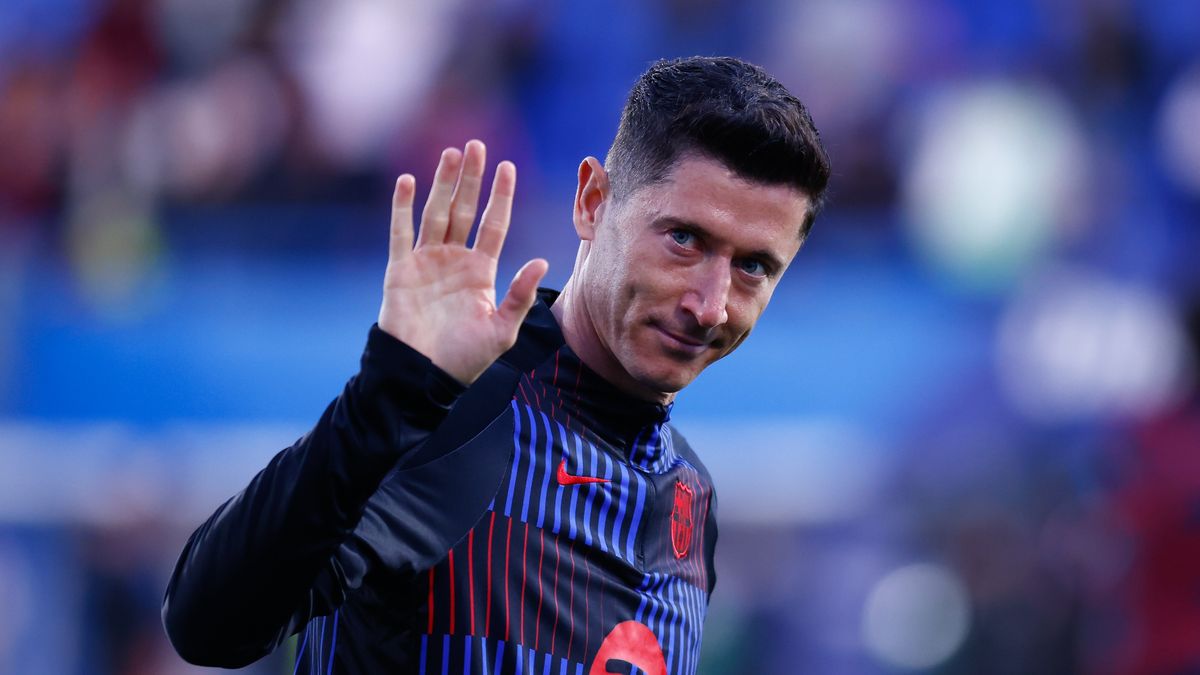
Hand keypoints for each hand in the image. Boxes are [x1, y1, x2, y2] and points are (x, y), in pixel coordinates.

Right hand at [378, 140, 548, 384]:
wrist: (424, 376)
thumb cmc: (465, 358)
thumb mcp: (502, 329)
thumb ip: (519, 295)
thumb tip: (542, 261)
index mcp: (480, 271)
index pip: (493, 224)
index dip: (501, 196)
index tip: (508, 166)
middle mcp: (454, 260)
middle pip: (464, 210)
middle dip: (470, 179)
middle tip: (476, 145)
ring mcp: (426, 262)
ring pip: (436, 214)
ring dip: (443, 183)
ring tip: (451, 153)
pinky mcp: (400, 271)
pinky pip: (401, 233)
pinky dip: (403, 208)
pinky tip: (409, 182)